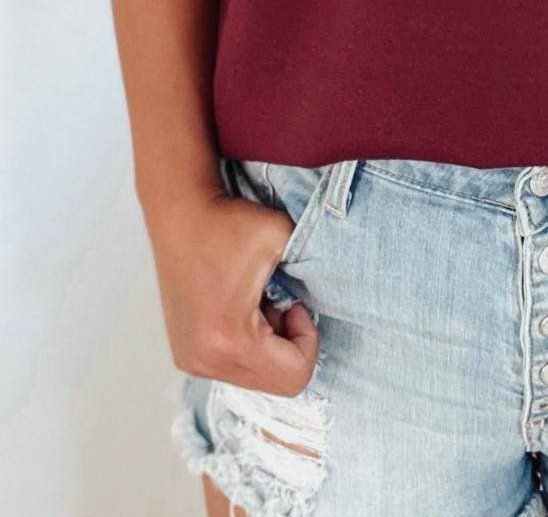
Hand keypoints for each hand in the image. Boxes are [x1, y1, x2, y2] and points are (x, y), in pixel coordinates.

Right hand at [144, 187, 317, 397]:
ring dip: (269, 344)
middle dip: (289, 344)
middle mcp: (205, 361)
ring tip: (259, 302)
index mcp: (229, 340)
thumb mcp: (283, 238)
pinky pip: (234, 367)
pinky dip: (249, 344)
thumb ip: (311, 270)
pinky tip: (241, 307)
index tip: (294, 302)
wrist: (180, 212)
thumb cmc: (230, 223)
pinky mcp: (185, 353)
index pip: (294, 376)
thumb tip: (318, 299)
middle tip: (279, 301)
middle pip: (276, 384)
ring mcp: (191, 361)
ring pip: (256, 378)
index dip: (307, 338)